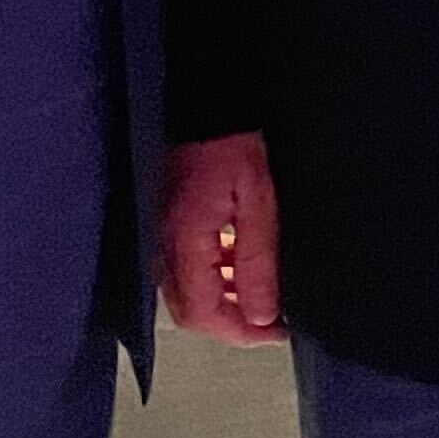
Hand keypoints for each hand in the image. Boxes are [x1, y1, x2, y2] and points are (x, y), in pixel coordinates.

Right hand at [161, 132, 282, 344]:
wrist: (205, 104)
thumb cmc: (231, 142)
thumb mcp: (257, 201)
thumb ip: (257, 260)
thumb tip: (261, 315)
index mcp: (183, 242)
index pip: (204, 314)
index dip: (242, 333)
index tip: (276, 331)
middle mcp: (164, 246)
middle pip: (191, 312)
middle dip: (233, 324)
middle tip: (272, 320)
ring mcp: (161, 236)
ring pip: (188, 293)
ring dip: (225, 301)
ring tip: (264, 293)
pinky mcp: (167, 225)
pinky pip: (186, 269)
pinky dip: (215, 278)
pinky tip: (240, 265)